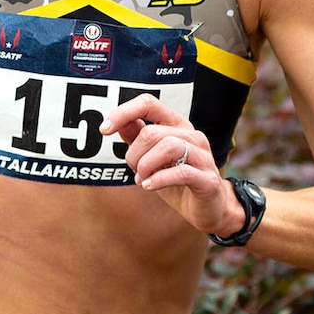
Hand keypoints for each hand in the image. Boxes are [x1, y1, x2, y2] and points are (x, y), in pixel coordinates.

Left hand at [102, 94, 239, 236]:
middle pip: (153, 132)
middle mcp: (192, 136)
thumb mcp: (151, 159)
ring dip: (146, 166)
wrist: (209, 209)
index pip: (149, 103)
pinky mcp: (207, 179)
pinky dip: (159, 179)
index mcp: (177, 126)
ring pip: (168, 146)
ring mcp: (203, 157)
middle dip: (134, 154)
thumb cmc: (177, 182)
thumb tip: (117, 122)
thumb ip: (137, 138)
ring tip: (142, 180)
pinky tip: (148, 186)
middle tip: (134, 171)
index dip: (123, 112)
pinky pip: (182, 172)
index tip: (104, 130)